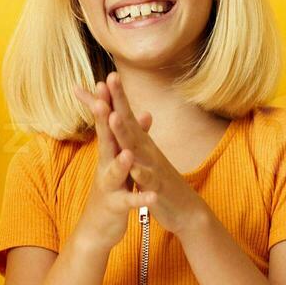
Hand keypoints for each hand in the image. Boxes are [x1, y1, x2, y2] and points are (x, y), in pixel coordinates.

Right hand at [70, 81, 156, 253]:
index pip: (108, 123)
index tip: (108, 78)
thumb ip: (131, 137)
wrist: (97, 226)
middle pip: (105, 141)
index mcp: (109, 152)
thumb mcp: (120, 160)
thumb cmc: (112, 188)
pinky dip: (140, 199)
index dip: (108, 101)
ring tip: (128, 152)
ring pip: (115, 172)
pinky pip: (130, 202)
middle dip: (105, 123)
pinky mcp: (116, 207)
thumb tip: (144, 113)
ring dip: (121, 162)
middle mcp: (105, 165)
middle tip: (105, 104)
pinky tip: (151, 197)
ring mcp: (109, 186)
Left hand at [103, 72, 209, 237]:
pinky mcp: (157, 188)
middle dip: (118, 102)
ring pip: (137, 148)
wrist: (184, 208)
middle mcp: (147, 150)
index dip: (113, 96)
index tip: (101, 76)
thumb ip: (133, 135)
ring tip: (113, 117)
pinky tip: (134, 166)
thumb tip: (123, 115)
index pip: (124, 115)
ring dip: (125, 133)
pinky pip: (149, 180)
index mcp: (140, 143)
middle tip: (109, 79)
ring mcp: (153, 167)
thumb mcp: (143, 156)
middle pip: (129, 123)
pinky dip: (141, 173)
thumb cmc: (160, 180)